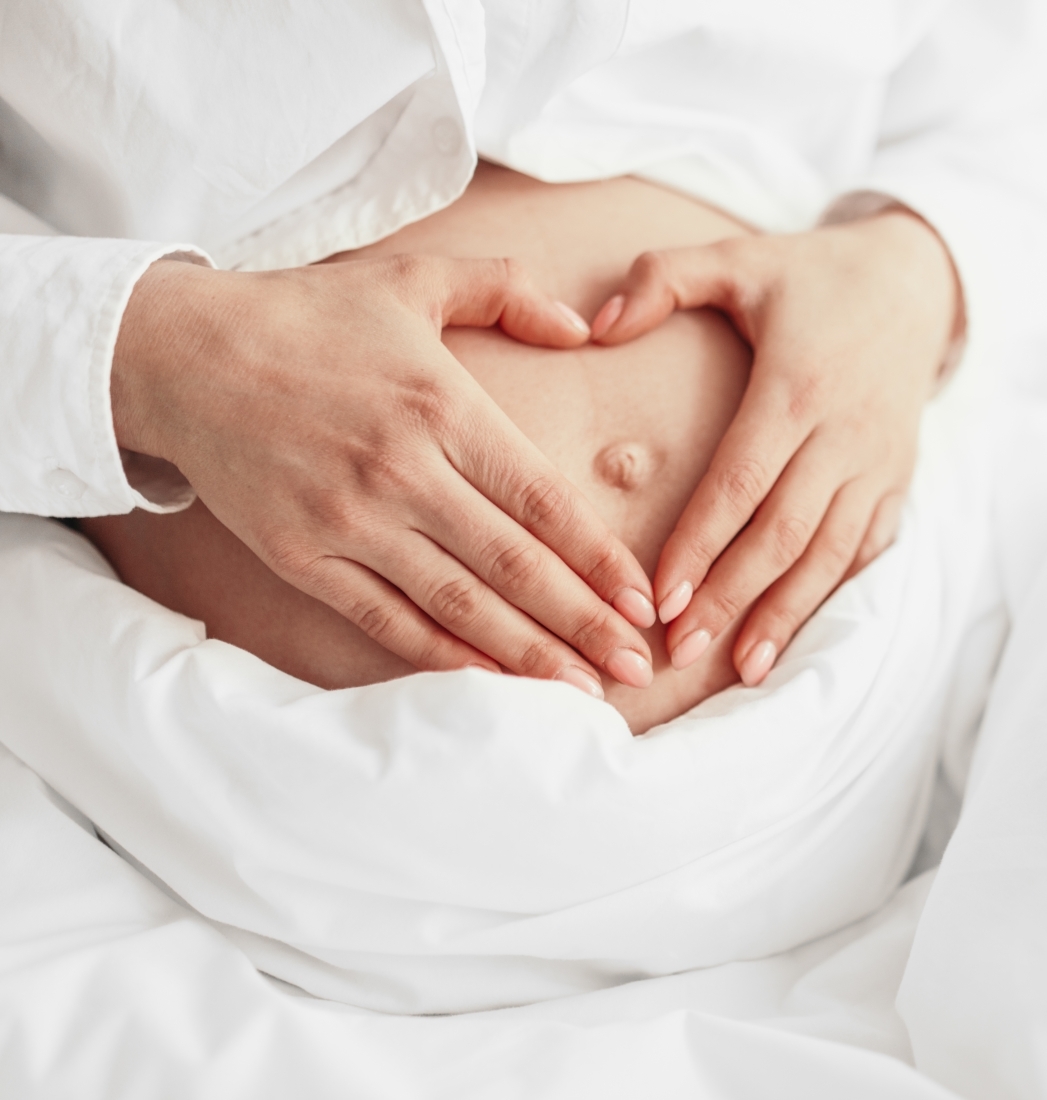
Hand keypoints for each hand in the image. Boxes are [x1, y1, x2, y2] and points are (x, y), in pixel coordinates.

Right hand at [111, 254, 658, 696]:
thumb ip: (506, 293)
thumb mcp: (412, 278)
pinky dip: (442, 655)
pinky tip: (492, 680)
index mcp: (442, 406)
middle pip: (513, 564)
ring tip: (583, 690)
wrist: (179, 354)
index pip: (542, 500)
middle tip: (637, 669)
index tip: (644, 601)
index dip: (599, 559)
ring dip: (527, 654)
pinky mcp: (301, 558)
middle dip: (584, 623)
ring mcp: (348, 521)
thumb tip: (583, 330)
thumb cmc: (307, 316)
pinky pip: (386, 620)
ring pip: (457, 604)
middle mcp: (401, 470)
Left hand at [589, 209, 960, 685]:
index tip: (662, 596)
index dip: (702, 542)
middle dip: (733, 597)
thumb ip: (663, 279)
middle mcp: (844, 433)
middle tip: (681, 649)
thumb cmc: (812, 276)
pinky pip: (866, 548)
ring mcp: (878, 463)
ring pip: (829, 552)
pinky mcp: (898, 480)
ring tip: (742, 667)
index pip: (742, 481)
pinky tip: (795, 633)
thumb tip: (597, 325)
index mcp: (797, 386)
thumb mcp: (738, 257)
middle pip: (783, 532)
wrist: (917, 283)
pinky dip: (830, 593)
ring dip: (784, 613)